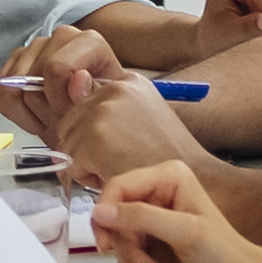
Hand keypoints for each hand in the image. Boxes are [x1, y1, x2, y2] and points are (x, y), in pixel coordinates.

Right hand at [0, 25, 125, 135]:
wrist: (93, 116)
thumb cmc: (101, 108)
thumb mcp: (107, 106)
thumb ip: (94, 94)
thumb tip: (77, 80)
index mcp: (88, 42)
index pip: (56, 67)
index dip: (59, 100)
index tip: (71, 114)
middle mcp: (61, 39)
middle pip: (32, 77)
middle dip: (46, 108)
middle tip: (63, 119)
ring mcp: (36, 48)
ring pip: (11, 84)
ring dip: (30, 111)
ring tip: (51, 116)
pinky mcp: (15, 62)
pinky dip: (14, 111)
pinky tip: (36, 114)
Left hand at [45, 76, 207, 189]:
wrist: (194, 180)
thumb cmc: (167, 156)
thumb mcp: (141, 120)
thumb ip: (108, 110)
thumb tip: (70, 90)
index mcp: (128, 81)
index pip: (83, 102)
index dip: (93, 130)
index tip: (116, 142)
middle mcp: (115, 89)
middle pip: (69, 120)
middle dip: (84, 146)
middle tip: (117, 159)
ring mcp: (105, 111)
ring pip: (67, 142)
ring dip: (86, 163)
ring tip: (118, 166)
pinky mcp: (96, 136)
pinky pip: (72, 163)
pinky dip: (88, 177)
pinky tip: (115, 174)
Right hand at [90, 161, 261, 262]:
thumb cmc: (226, 256)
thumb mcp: (184, 232)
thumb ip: (139, 217)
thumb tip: (100, 212)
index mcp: (167, 177)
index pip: (117, 187)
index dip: (105, 215)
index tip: (105, 243)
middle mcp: (157, 196)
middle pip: (115, 220)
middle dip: (132, 251)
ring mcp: (152, 222)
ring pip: (119, 244)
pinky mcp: (151, 246)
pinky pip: (127, 260)